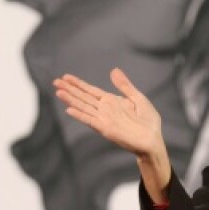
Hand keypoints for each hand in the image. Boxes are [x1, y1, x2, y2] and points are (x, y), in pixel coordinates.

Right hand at [54, 68, 172, 201]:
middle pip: (83, 97)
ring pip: (84, 107)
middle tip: (55, 81)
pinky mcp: (106, 129)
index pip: (91, 91)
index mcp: (111, 101)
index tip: (66, 77)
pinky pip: (90, 120)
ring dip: (71, 100)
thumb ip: (124, 86)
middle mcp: (104, 109)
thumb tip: (113, 70)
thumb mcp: (138, 98)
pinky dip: (80, 115)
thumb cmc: (148, 121)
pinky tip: (69, 110)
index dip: (78, 84)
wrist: (153, 139)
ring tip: (58, 92)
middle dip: (70, 89)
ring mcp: (104, 119)